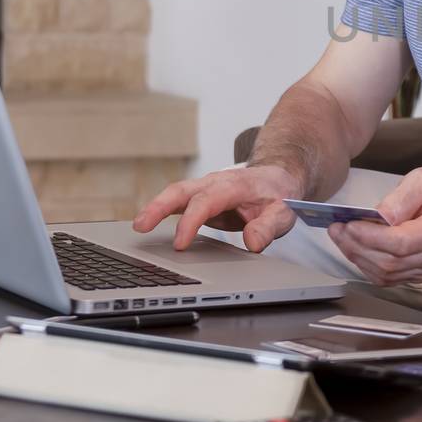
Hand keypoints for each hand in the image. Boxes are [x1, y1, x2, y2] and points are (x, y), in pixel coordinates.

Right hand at [132, 165, 303, 252]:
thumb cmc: (278, 194)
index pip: (207, 201)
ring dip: (154, 208)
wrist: (278, 177)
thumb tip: (252, 244)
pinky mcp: (200, 196)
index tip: (179, 244)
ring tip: (137, 227)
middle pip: (182, 190)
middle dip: (159, 207)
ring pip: (175, 193)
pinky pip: (177, 201)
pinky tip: (147, 225)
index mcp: (234, 185)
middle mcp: (215, 182)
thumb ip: (268, 228)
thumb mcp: (283, 213)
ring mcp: (205, 188)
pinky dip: (160, 210)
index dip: (190, 221)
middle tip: (140, 226)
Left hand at [328, 167, 421, 285]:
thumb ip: (403, 196)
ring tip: (341, 236)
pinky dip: (366, 265)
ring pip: (385, 274)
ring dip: (357, 257)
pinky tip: (355, 248)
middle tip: (337, 229)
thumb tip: (380, 215)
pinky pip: (388, 278)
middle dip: (357, 246)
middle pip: (389, 262)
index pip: (401, 243)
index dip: (371, 237)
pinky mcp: (417, 274)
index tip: (349, 224)